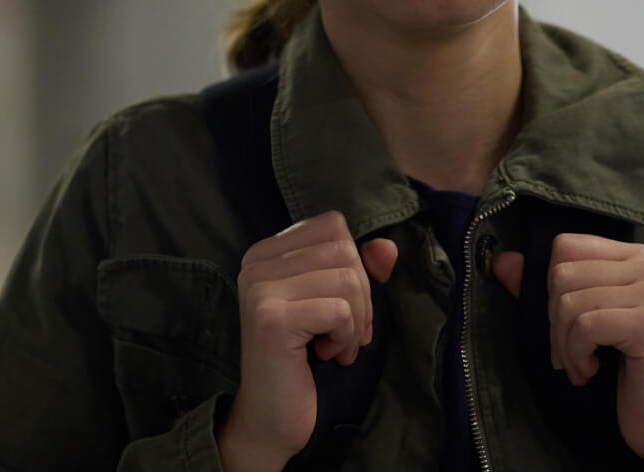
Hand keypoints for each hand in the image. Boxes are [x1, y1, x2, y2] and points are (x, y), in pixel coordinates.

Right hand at [218, 211, 397, 471]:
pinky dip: (346, 337)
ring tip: (336, 345)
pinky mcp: (273, 320)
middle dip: (361, 296)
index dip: (355, 265)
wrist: (270, 419)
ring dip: (356, 320)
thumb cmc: (305, 360)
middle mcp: (255, 264)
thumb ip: (361, 270)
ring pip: (347, 279)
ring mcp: (260, 290)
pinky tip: (328, 354)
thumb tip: (388, 247)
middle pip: (344, 250)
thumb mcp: (337, 305)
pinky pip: (340, 310)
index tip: (344, 305)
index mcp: (266, 253)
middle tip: (347, 332)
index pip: (333, 225)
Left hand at [494, 235, 643, 471]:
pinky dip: (577, 356)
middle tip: (573, 355)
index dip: (552, 290)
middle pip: (562, 275)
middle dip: (555, 324)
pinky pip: (585, 326)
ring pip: (569, 302)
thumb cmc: (621, 370)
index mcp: (635, 256)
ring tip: (583, 366)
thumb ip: (545, 288)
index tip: (569, 326)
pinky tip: (592, 372)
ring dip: (565, 347)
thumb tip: (501, 260)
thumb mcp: (580, 323)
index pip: (565, 247)